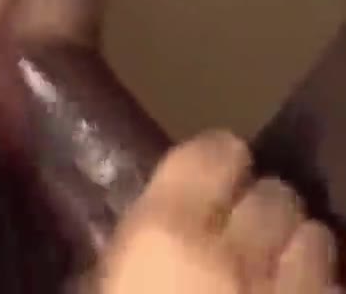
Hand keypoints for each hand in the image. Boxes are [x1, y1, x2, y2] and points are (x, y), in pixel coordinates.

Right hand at [97, 131, 335, 293]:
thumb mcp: (108, 282)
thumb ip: (123, 251)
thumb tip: (133, 227)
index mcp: (165, 234)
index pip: (214, 152)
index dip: (214, 164)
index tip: (207, 179)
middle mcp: (237, 253)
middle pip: (274, 194)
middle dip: (261, 212)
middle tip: (239, 239)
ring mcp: (296, 292)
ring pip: (319, 238)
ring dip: (299, 252)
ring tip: (277, 273)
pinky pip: (334, 285)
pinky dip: (321, 287)